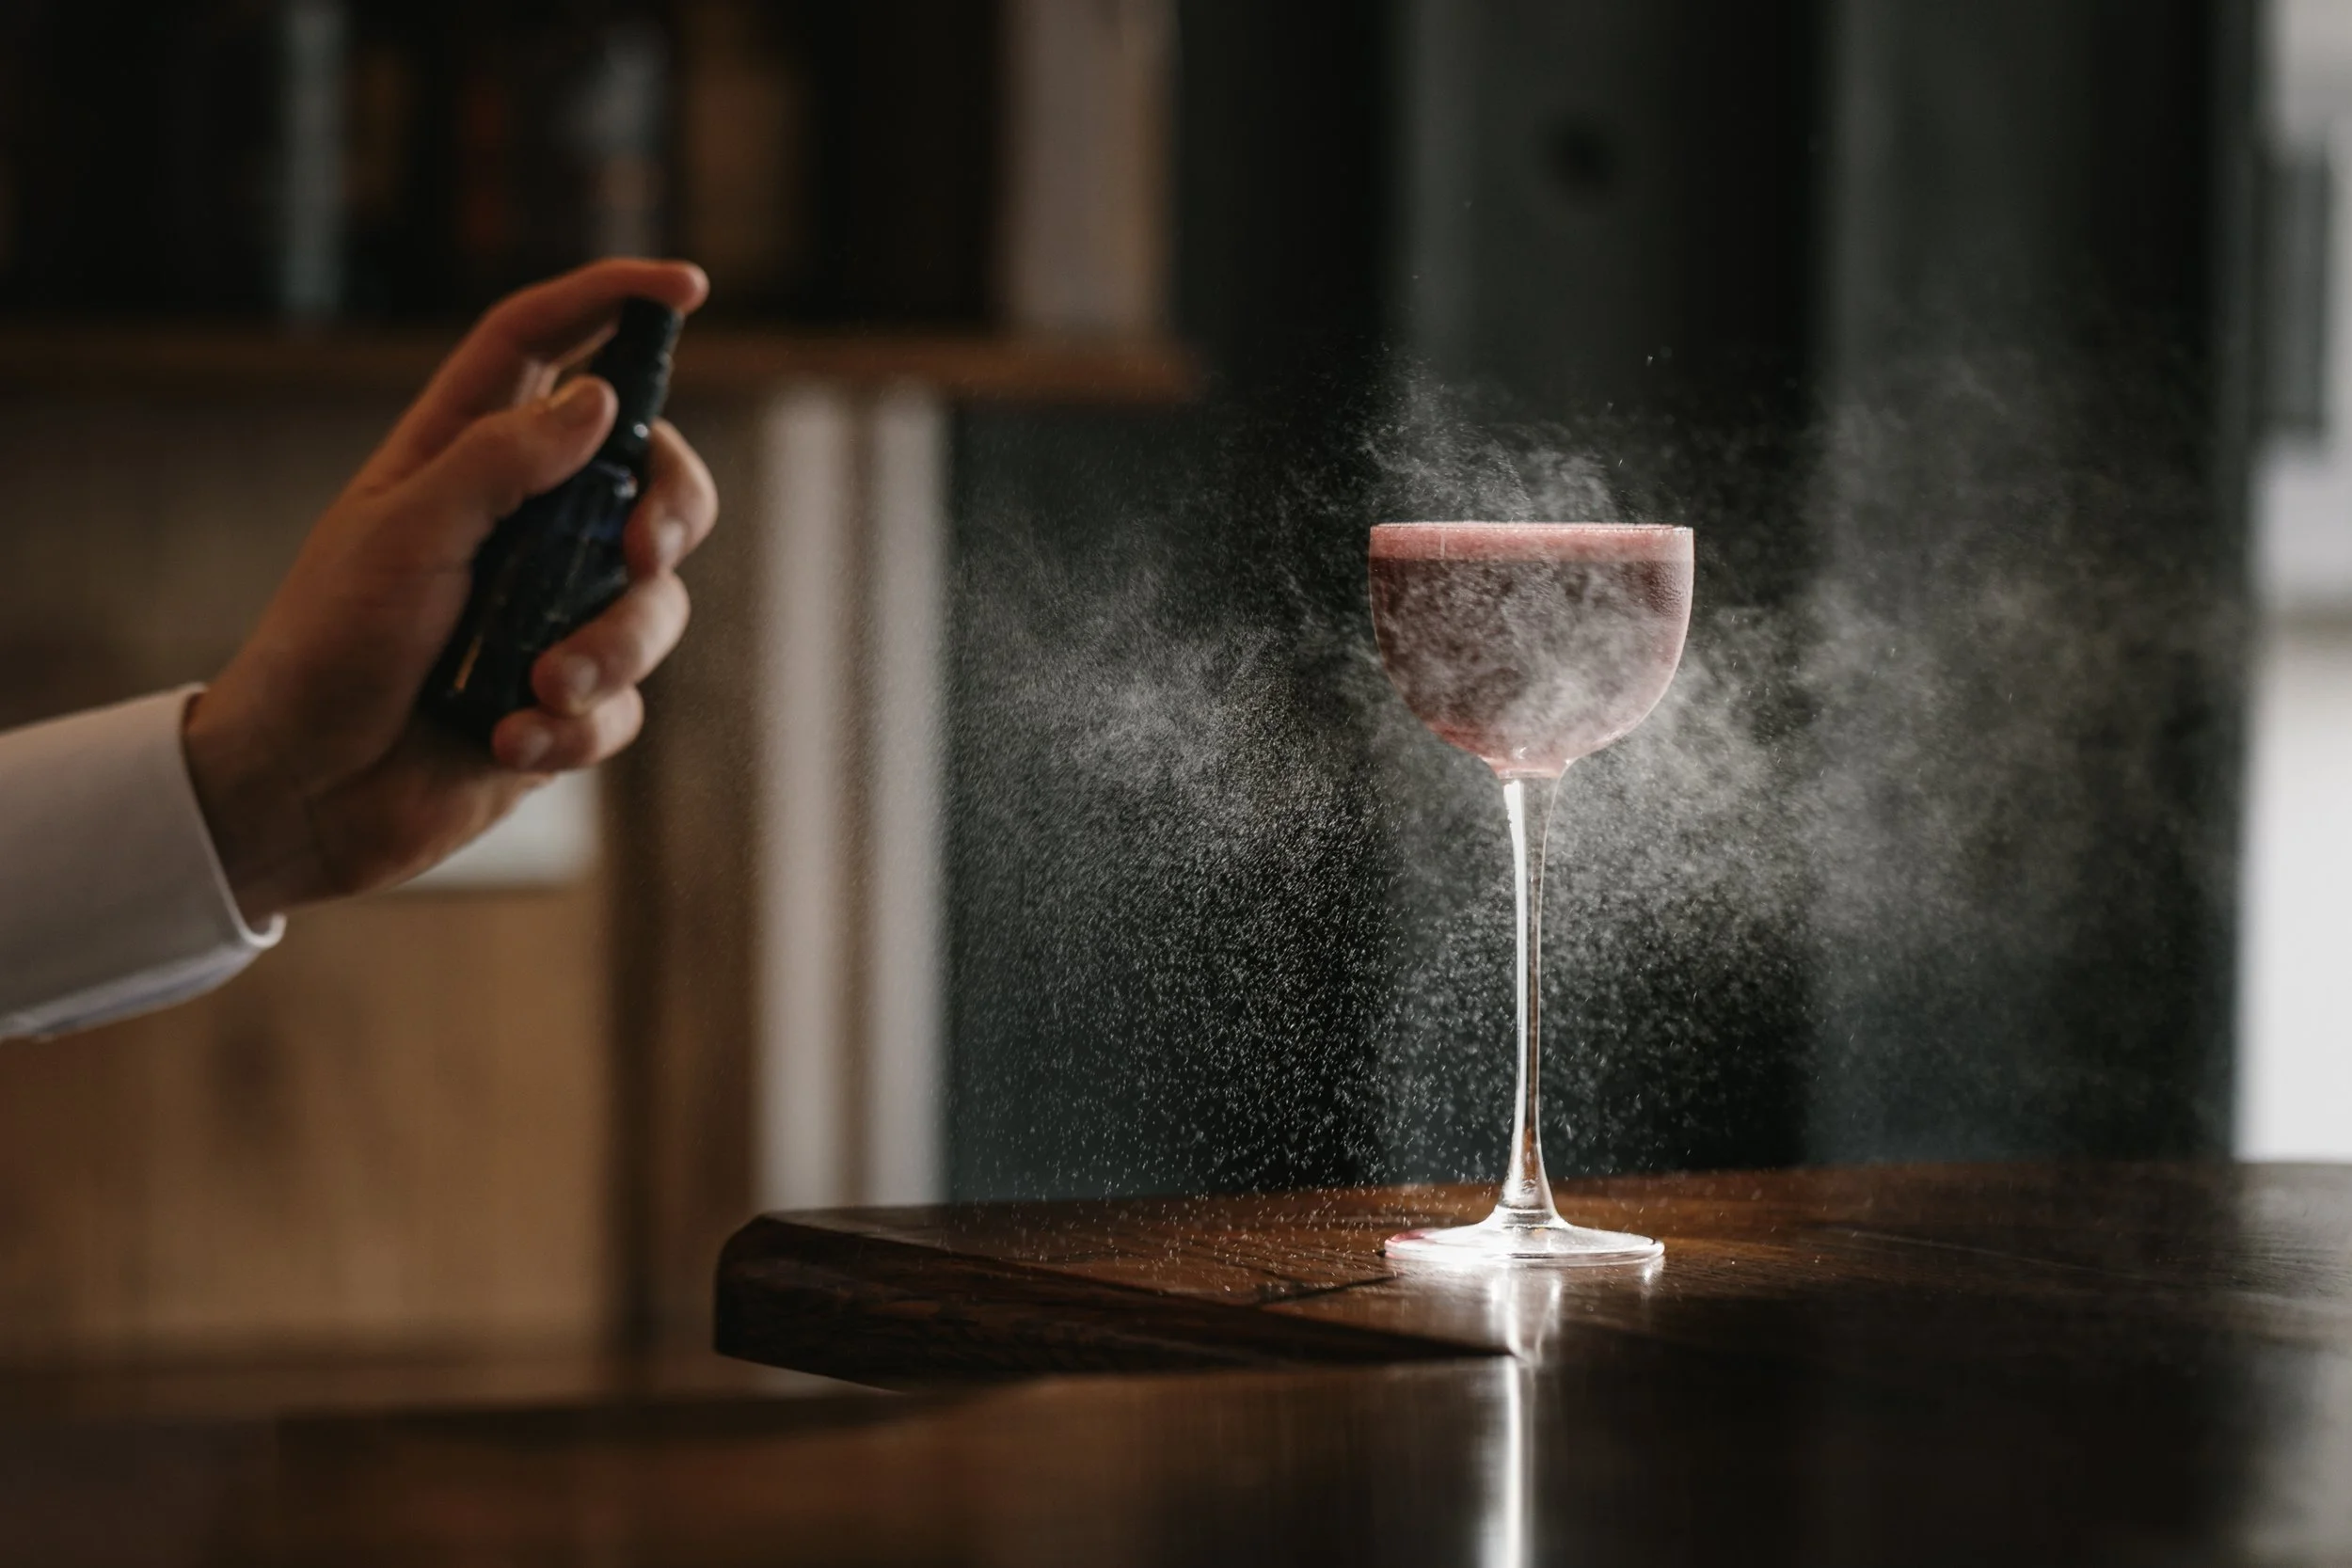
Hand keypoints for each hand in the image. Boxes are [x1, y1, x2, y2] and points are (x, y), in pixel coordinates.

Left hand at [182, 258, 716, 924]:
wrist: (302, 792)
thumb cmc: (327, 647)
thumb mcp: (405, 533)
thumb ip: (502, 461)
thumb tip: (601, 400)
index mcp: (465, 457)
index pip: (544, 348)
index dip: (613, 303)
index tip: (687, 286)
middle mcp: (523, 526)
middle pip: (646, 476)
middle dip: (671, 510)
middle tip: (646, 552)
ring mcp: (551, 613)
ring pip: (654, 604)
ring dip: (608, 650)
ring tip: (538, 689)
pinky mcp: (564, 700)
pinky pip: (622, 704)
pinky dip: (574, 727)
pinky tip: (509, 742)